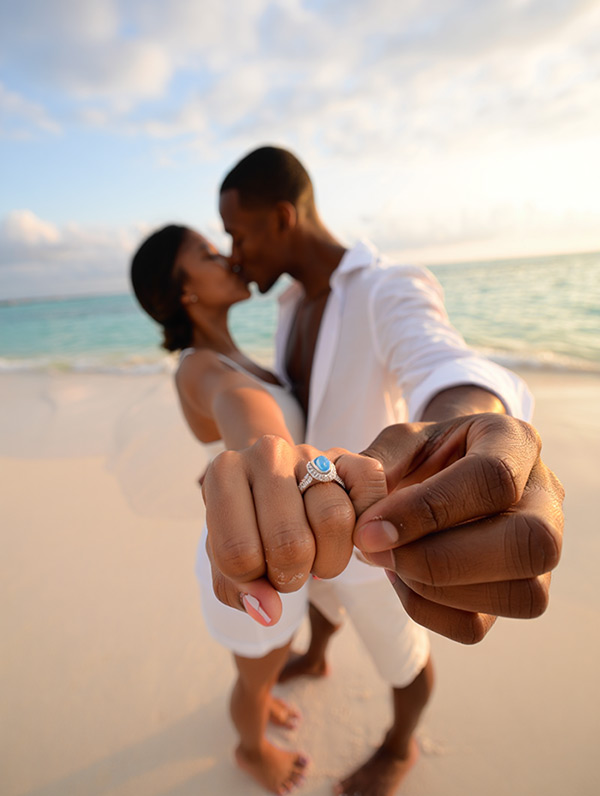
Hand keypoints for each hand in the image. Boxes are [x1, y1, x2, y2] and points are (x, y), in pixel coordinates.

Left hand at [202, 435, 386, 622]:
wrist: (270, 483)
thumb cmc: (247, 526)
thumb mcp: (226, 558)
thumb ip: (237, 589)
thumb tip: (269, 611)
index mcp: (223, 473)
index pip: (237, 553)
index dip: (250, 580)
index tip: (254, 570)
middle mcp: (266, 453)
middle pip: (290, 542)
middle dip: (291, 576)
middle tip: (286, 570)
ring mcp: (310, 452)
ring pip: (334, 519)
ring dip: (328, 561)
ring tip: (315, 559)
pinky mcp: (347, 456)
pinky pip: (369, 489)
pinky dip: (365, 526)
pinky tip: (348, 539)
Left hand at [353, 413, 564, 643]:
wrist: (447, 467)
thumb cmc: (426, 452)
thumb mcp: (401, 440)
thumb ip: (378, 466)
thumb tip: (365, 520)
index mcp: (514, 442)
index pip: (493, 479)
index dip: (428, 510)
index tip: (370, 528)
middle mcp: (545, 498)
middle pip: (530, 545)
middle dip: (441, 560)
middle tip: (376, 550)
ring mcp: (542, 552)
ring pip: (519, 595)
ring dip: (435, 590)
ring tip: (389, 561)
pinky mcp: (516, 590)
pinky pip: (479, 624)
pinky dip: (428, 610)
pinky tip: (402, 577)